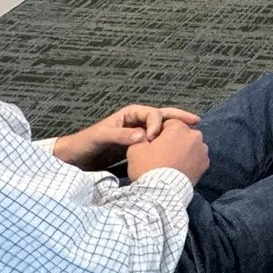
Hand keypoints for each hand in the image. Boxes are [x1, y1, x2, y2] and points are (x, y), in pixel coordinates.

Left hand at [53, 104, 200, 170]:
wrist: (75, 158)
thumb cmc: (86, 143)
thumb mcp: (102, 137)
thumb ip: (121, 136)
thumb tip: (143, 137)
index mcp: (130, 114)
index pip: (152, 114)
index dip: (157, 124)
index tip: (155, 138)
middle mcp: (137, 121)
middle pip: (163, 117)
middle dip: (179, 118)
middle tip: (196, 121)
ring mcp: (138, 134)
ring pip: (162, 129)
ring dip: (176, 130)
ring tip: (192, 134)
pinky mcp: (138, 147)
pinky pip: (157, 142)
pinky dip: (168, 143)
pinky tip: (177, 149)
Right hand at [127, 118, 209, 184]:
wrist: (161, 192)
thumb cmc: (148, 168)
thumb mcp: (135, 148)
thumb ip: (142, 136)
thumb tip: (144, 133)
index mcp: (178, 128)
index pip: (169, 124)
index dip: (160, 132)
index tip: (154, 143)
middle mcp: (194, 136)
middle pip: (182, 133)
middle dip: (174, 140)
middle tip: (163, 153)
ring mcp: (202, 150)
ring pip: (191, 145)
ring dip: (184, 150)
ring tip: (172, 162)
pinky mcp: (206, 164)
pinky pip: (197, 157)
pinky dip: (191, 160)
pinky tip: (181, 168)